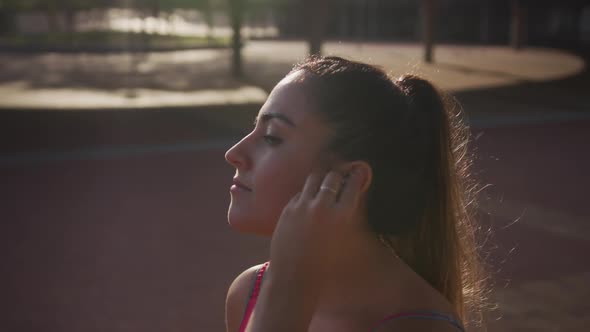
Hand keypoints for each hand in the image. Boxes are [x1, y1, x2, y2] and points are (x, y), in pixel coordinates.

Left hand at [268, 167, 363, 287]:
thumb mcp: (346, 241)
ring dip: (322, 178)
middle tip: (342, 173)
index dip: (358, 175)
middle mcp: (323, 206)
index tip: (360, 170)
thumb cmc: (326, 266)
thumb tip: (353, 196)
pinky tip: (310, 197)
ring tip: (325, 180)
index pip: (352, 184)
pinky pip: (300, 192)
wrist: (294, 276)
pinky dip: (307, 192)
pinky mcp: (288, 208)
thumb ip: (350, 216)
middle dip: (339, 174)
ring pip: (314, 178)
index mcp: (342, 215)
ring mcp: (303, 206)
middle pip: (333, 177)